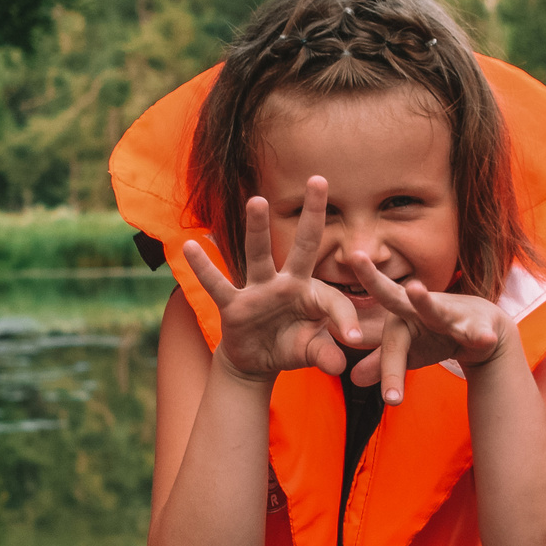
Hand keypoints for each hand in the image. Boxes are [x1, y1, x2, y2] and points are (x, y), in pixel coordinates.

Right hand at [186, 181, 363, 381]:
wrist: (257, 361)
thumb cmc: (290, 347)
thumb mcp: (310, 352)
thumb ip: (324, 354)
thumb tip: (339, 365)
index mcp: (312, 293)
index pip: (333, 299)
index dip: (344, 319)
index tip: (353, 339)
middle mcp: (286, 283)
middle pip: (303, 245)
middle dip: (312, 214)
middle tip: (319, 180)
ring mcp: (259, 291)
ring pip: (259, 255)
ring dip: (258, 229)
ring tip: (257, 201)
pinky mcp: (234, 306)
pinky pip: (218, 285)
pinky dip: (204, 268)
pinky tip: (191, 246)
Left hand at [341, 254, 514, 403]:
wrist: (484, 332)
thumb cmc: (436, 337)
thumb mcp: (409, 351)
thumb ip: (383, 362)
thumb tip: (354, 379)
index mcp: (401, 316)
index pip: (386, 340)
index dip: (385, 369)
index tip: (367, 389)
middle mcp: (420, 309)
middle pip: (393, 297)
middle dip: (374, 280)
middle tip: (355, 258)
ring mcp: (449, 313)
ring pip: (435, 308)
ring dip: (425, 300)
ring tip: (414, 289)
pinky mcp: (477, 323)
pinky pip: (477, 330)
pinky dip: (480, 334)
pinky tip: (484, 338)